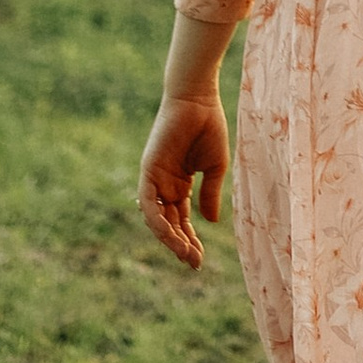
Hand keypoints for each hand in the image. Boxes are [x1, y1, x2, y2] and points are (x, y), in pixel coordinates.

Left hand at [139, 88, 230, 270]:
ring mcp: (155, 178)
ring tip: (186, 253)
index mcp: (180, 185)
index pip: (182, 221)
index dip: (190, 241)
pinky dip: (156, 219)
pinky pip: (148, 201)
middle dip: (181, 245)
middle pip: (169, 224)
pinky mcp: (148, 169)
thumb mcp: (215, 168)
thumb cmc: (209, 127)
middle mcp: (165, 185)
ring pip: (157, 218)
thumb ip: (210, 194)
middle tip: (194, 263)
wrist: (198, 99)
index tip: (199, 261)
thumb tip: (210, 223)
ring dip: (170, 237)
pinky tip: (169, 234)